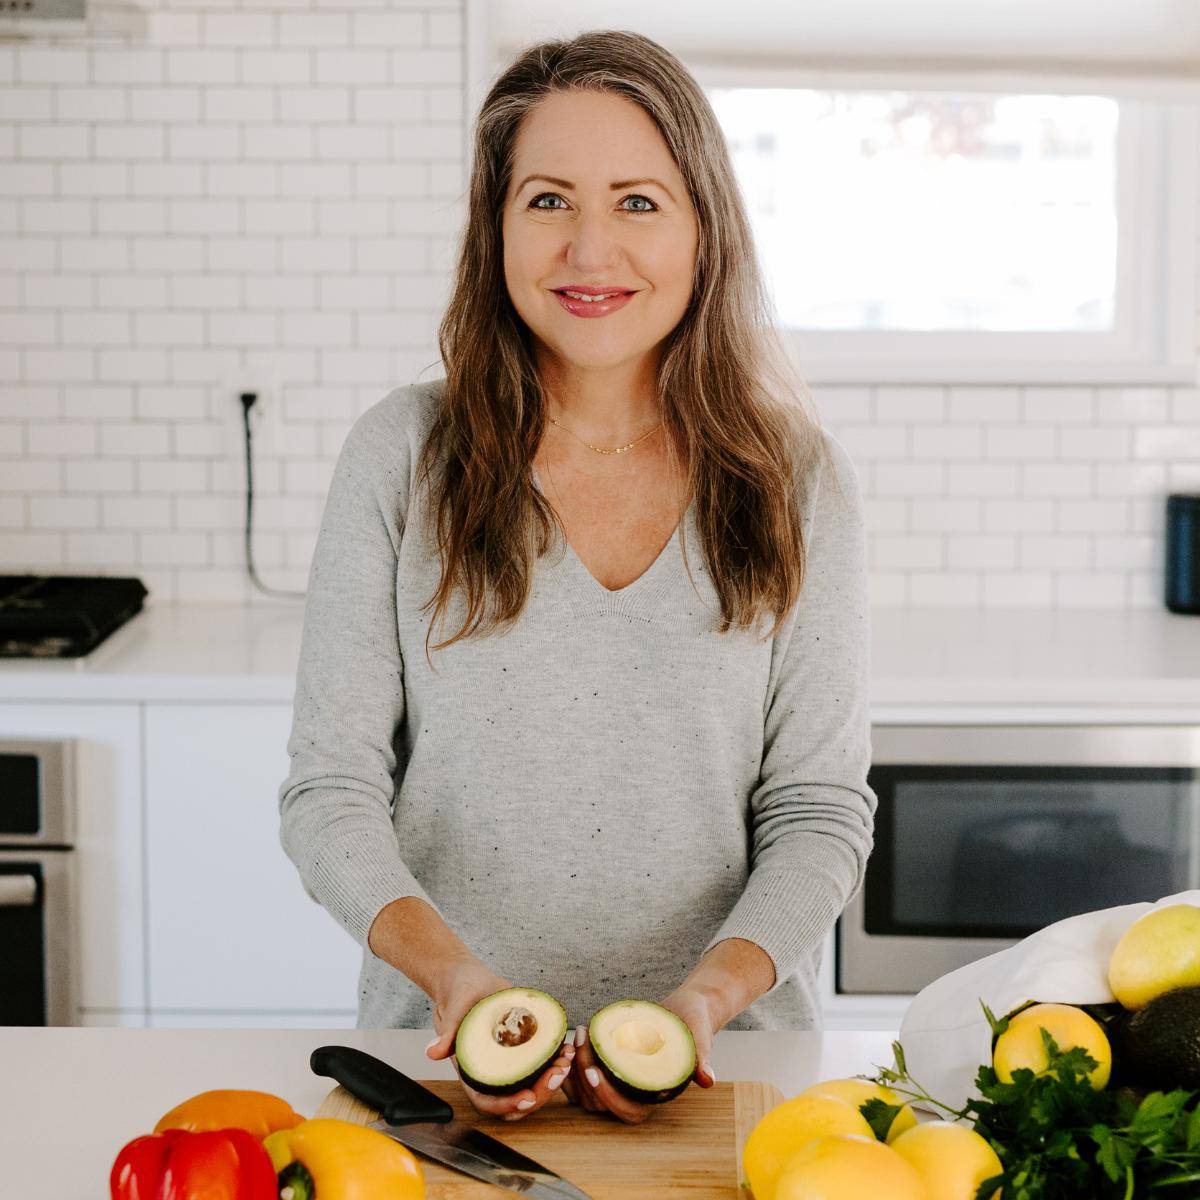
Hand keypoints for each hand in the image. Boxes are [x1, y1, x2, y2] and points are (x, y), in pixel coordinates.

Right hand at [426, 959, 576, 1121]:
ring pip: (531, 1085)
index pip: (486, 1101)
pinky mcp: (523, 1050)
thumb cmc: (459, 994)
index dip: (507, 1105)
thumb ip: (446, 1033)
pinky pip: (541, 1063)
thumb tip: (431, 1052)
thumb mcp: (452, 1009)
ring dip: (552, 1079)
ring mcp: (509, 1063)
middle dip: (540, 1093)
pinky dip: (555, 1060)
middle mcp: (492, 1072)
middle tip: (557, 1073)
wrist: (471, 980)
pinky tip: (567, 1047)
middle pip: (515, 1100)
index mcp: (473, 1070)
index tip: (528, 1097)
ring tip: (567, 1060)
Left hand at [561, 986, 717, 1122]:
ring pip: (585, 1094)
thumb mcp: (699, 1038)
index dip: (607, 1096)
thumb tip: (708, 1080)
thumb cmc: (693, 1025)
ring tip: (577, 1036)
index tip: (593, 1071)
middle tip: (580, 1043)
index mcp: (654, 1096)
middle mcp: (633, 1094)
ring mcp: (617, 1083)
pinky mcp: (606, 1068)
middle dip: (583, 1076)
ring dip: (573, 1069)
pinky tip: (571, 1040)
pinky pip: (580, 1077)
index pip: (627, 1111)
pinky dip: (571, 1064)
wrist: (684, 1011)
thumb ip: (700, 1060)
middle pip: (599, 1103)